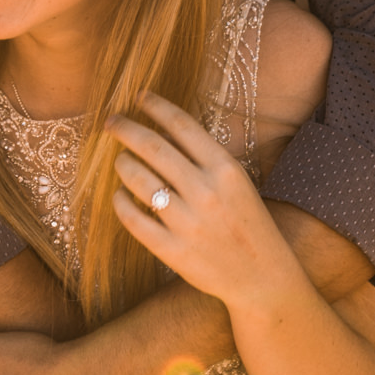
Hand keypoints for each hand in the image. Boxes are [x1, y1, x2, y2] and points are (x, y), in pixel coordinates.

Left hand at [109, 92, 306, 308]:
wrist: (262, 277)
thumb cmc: (248, 223)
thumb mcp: (238, 182)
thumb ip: (205, 158)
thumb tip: (163, 129)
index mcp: (225, 169)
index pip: (182, 125)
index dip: (156, 106)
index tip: (139, 97)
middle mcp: (206, 192)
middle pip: (153, 147)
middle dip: (126, 129)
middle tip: (111, 122)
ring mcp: (188, 223)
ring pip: (138, 180)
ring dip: (122, 164)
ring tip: (120, 160)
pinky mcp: (172, 251)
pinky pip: (133, 218)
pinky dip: (120, 202)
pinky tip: (119, 195)